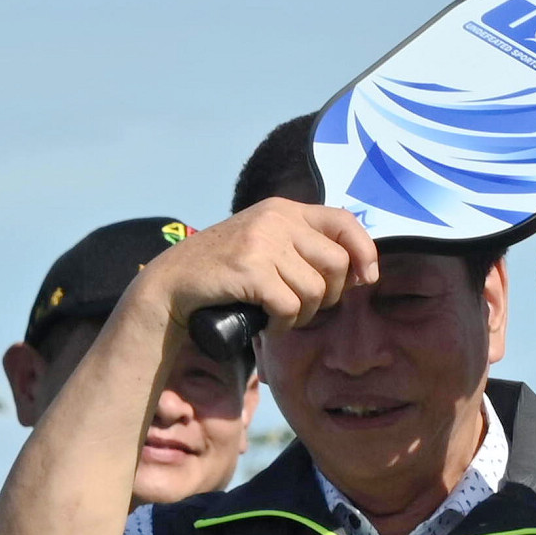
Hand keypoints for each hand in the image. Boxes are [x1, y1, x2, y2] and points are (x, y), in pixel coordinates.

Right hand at [131, 199, 373, 345]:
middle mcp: (276, 219)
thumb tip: (356, 268)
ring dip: (303, 315)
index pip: (345, 222)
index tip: (364, 279)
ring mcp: (262, 243)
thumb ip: (300, 243)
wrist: (170, 285)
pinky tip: (269, 325)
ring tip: (281, 317)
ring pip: (314, 290)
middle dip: (328, 295)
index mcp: (283, 209)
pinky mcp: (250, 271)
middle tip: (304, 307)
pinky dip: (283, 324)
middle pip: (336, 263)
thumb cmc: (221, 272)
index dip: (364, 252)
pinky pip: (289, 306)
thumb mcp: (263, 242)